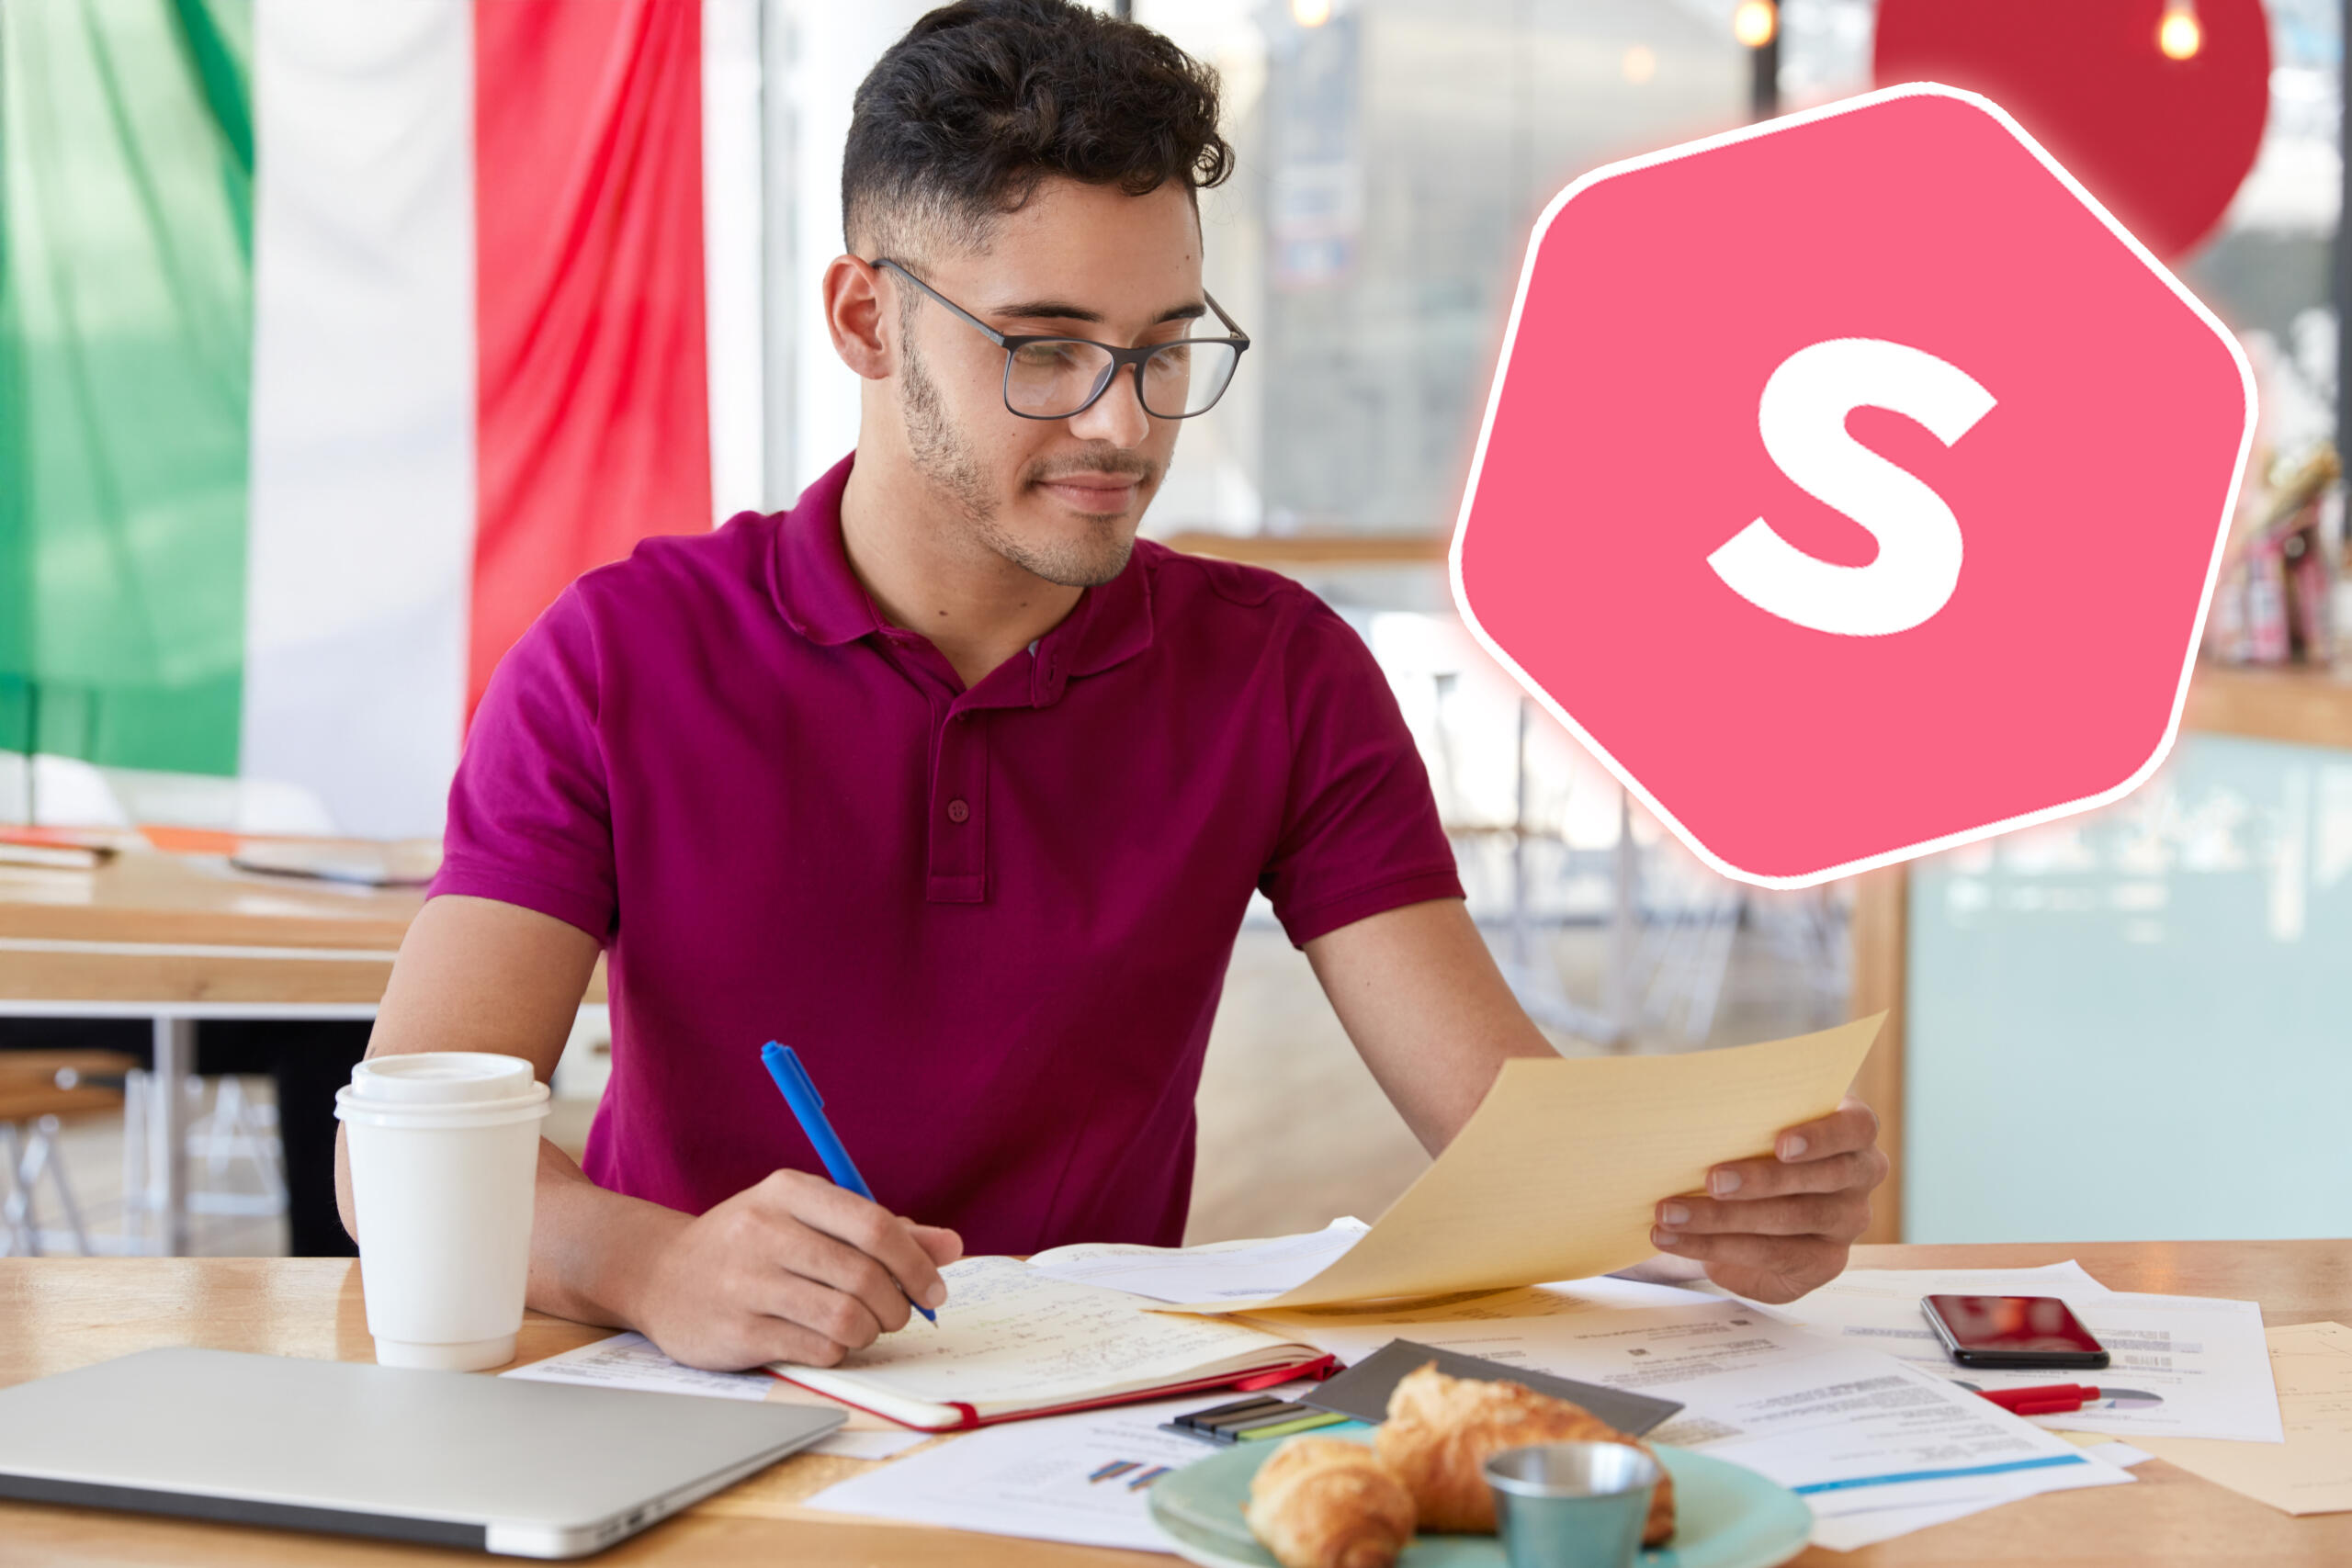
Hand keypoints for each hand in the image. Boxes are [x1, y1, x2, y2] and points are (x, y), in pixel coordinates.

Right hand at [629, 1169, 962, 1370]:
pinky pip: (817, 1348)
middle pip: (865, 1276)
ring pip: (846, 1317)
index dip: (917, 1262)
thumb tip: (950, 1246)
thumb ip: (881, 1230)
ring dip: (870, 1330)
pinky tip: (827, 1340)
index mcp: (788, 1191)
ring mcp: (747, 1283)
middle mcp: (765, 1231)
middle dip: (897, 1304)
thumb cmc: (750, 1244)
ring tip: (863, 1327)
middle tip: (898, 1315)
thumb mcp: (808, 1218)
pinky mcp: (737, 1331)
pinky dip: (838, 1350)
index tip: (935, 1287)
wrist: (659, 1274)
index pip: (875, 1225)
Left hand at [1647, 1095, 1888, 1303]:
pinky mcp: (1824, 1262)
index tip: (1779, 1144)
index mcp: (1852, 1129)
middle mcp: (1860, 1175)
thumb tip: (1689, 1114)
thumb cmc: (1749, 1144)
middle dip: (1762, 1180)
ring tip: (1671, 1214)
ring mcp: (1847, 1222)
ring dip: (1724, 1218)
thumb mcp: (1752, 1124)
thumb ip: (1744, 1118)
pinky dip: (1713, 1246)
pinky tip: (1674, 1238)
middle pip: (1824, 1178)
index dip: (1822, 1136)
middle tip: (1711, 1179)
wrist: (1743, 1203)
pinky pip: (1771, 1256)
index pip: (1856, 1127)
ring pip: (1791, 1220)